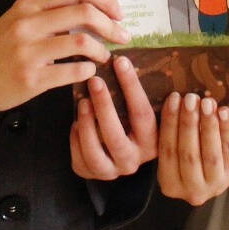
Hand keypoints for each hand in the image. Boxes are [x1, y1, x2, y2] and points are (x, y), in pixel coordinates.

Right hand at [0, 0, 127, 114]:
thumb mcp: (18, 20)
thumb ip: (49, 12)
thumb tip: (90, 12)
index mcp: (29, 6)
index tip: (117, 12)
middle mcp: (29, 24)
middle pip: (85, 13)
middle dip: (112, 25)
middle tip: (122, 36)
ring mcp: (29, 52)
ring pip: (82, 42)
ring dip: (102, 50)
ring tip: (104, 57)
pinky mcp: (31, 79)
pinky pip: (73, 71)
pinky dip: (88, 71)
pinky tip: (88, 72)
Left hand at [70, 55, 158, 178]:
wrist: (117, 154)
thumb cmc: (128, 122)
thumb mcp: (137, 111)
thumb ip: (133, 94)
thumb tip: (122, 57)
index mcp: (152, 142)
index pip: (142, 113)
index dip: (131, 86)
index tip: (120, 61)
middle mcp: (133, 160)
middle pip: (116, 136)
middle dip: (105, 107)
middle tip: (95, 80)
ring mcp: (111, 171)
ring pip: (95, 152)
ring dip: (87, 124)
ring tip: (83, 102)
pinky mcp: (90, 173)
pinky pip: (79, 158)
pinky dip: (76, 138)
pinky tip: (76, 122)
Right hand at [157, 92, 228, 205]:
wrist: (219, 167)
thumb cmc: (190, 152)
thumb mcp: (175, 150)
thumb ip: (170, 134)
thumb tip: (172, 101)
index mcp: (170, 184)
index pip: (167, 151)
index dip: (169, 123)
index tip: (172, 100)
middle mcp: (192, 190)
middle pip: (188, 153)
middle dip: (188, 123)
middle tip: (190, 99)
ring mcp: (215, 184)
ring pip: (210, 153)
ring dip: (208, 125)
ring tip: (207, 102)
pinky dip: (227, 128)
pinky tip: (224, 111)